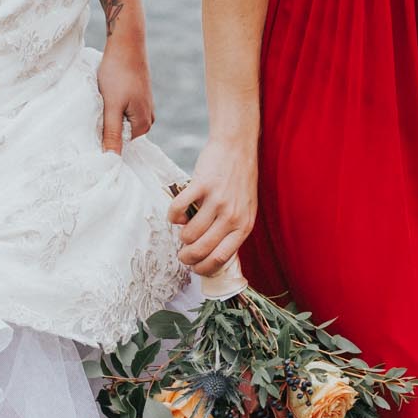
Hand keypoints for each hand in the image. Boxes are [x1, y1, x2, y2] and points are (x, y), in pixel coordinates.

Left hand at [96, 36, 154, 151]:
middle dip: (106, 126)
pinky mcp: (137, 97)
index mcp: (143, 125)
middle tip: (92, 113)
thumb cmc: (118, 73)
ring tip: (98, 103)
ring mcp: (144, 107)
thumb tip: (112, 159)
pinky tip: (104, 95)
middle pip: (120, 133)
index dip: (103, 138)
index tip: (90, 128)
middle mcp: (148, 118)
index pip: (119, 144)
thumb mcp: (111, 106)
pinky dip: (111, 106)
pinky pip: (122, 110)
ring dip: (107, 115)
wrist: (126, 43)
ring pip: (120, 120)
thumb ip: (112, 133)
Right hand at [171, 134, 257, 276]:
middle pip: (201, 249)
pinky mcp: (202, 185)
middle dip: (186, 257)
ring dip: (181, 235)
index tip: (194, 269)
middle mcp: (232, 215)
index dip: (204, 268)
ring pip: (189, 233)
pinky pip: (178, 209)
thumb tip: (208, 253)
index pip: (221, 258)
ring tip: (183, 228)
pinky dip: (172, 215)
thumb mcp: (245, 210)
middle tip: (182, 254)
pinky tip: (176, 214)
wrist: (237, 148)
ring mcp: (217, 200)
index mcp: (244, 226)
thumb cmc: (239, 182)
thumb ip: (231, 230)